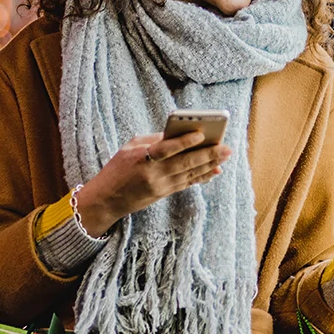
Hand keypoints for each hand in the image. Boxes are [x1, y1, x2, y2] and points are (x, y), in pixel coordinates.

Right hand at [75, 132, 233, 234]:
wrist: (107, 199)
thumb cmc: (118, 168)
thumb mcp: (129, 148)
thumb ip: (153, 140)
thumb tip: (178, 134)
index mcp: (141, 157)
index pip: (166, 148)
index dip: (184, 141)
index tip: (201, 133)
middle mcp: (153, 173)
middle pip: (185, 163)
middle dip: (207, 154)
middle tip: (226, 147)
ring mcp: (160, 186)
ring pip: (190, 173)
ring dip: (210, 165)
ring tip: (225, 155)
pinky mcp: (164, 194)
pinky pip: (187, 183)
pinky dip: (202, 176)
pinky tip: (215, 170)